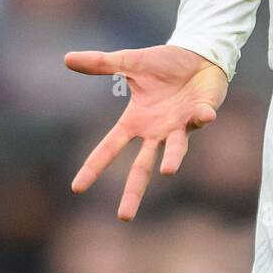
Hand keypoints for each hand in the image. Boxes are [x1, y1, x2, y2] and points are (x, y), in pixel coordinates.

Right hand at [64, 45, 228, 220]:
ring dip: (172, 158)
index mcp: (136, 121)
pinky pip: (201, 118)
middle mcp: (156, 130)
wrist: (198, 55)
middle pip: (141, 167)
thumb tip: (67, 58)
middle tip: (124, 217)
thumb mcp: (131, 62)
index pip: (110, 147)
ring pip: (174, 149)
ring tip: (167, 171)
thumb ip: (102, 63)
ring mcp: (179, 126)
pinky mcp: (201, 114)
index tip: (77, 188)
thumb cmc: (165, 64)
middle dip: (133, 191)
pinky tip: (205, 114)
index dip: (94, 166)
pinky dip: (203, 117)